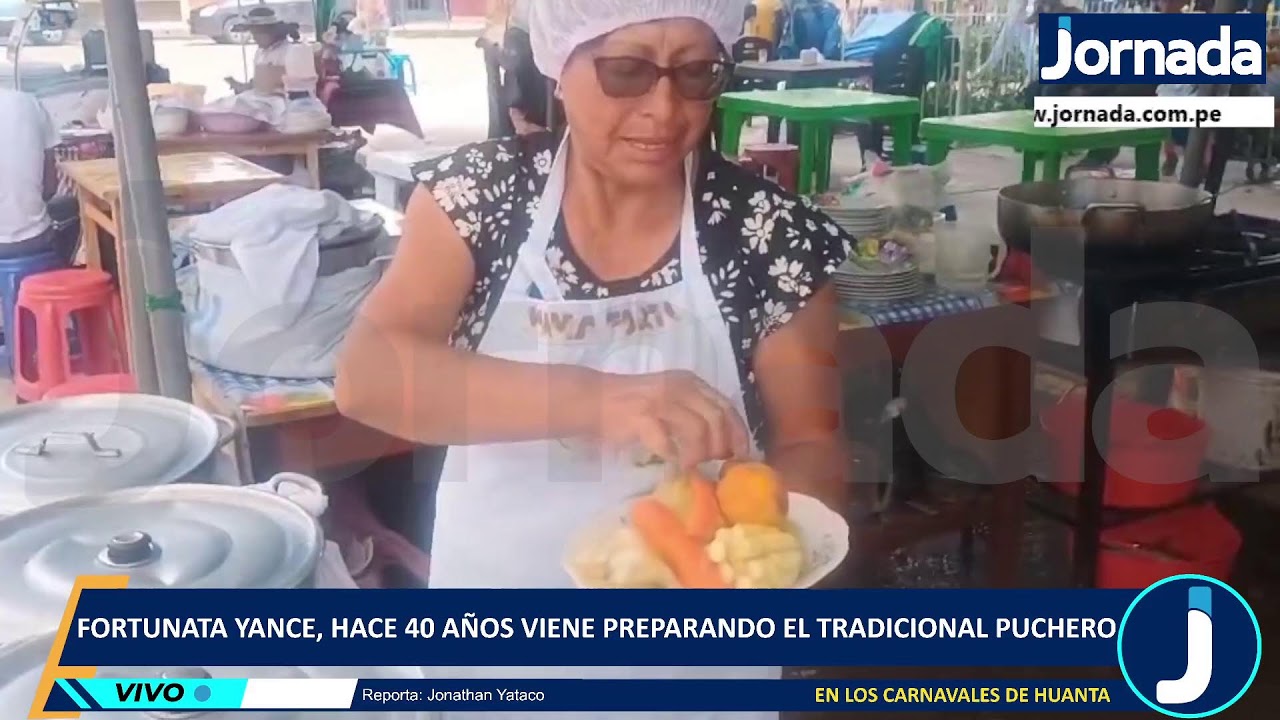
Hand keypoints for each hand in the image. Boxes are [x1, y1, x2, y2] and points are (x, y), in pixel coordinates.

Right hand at [596, 371, 749, 470]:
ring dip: (698, 454)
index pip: (727, 406)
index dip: (738, 432)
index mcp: (690, 382)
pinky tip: (670, 462)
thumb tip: (724, 444)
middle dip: (720, 447)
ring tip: (690, 465)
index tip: (740, 455)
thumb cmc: (633, 405)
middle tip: (712, 463)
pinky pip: (667, 444)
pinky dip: (673, 457)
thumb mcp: (670, 399)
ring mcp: (661, 401)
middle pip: (716, 420)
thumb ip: (695, 412)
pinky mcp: (642, 418)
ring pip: (698, 431)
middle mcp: (680, 388)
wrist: (593, 399)